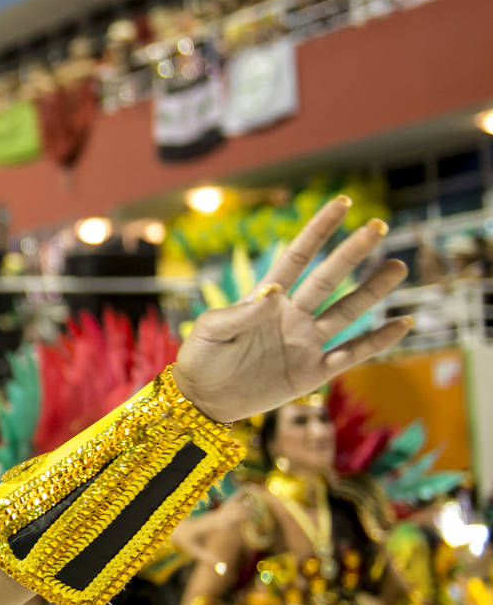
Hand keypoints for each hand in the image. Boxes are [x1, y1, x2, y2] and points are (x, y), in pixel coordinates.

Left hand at [171, 197, 410, 423]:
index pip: (298, 257)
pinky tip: (404, 322)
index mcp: (265, 298)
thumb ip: (240, 312)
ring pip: (348, 311)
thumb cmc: (201, 359)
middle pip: (329, 278)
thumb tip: (275, 294)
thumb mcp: (210, 331)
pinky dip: (379, 340)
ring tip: (398, 267)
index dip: (318, 231)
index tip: (343, 204)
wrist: (203, 400)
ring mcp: (305, 342)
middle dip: (352, 252)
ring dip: (373, 290)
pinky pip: (353, 353)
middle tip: (379, 226)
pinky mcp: (314, 372)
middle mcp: (292, 316)